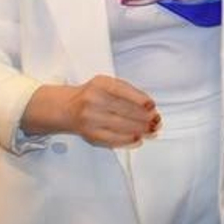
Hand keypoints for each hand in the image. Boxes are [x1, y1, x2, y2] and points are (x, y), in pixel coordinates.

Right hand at [24, 76, 159, 147]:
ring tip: (152, 130)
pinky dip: (128, 140)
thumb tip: (149, 107)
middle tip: (156, 120)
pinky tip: (138, 139)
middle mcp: (93, 100)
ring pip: (121, 126)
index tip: (152, 106)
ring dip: (140, 129)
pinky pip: (113, 139)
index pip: (122, 91)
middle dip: (144, 117)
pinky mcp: (91, 134)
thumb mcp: (106, 84)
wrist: (66, 108)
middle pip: (124, 110)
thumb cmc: (91, 95)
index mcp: (99, 84)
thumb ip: (126, 91)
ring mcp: (91, 119)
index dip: (139, 99)